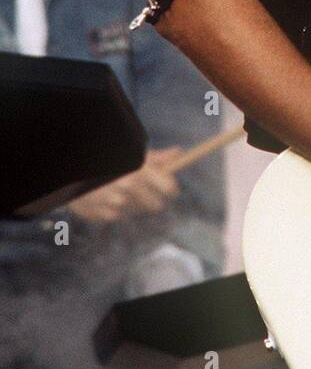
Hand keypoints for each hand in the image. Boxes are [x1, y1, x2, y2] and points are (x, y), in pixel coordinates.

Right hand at [66, 147, 182, 224]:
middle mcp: (129, 188)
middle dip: (153, 198)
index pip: (169, 189)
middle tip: (145, 190)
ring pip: (137, 211)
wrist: (74, 169)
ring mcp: (116, 204)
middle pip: (156, 205)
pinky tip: (105, 198)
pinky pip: (119, 216)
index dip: (171, 189)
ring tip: (118, 190)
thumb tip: (178, 153)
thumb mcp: (132, 154)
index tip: (169, 189)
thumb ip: (156, 157)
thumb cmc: (108, 160)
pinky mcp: (103, 216)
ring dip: (132, 203)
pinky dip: (115, 209)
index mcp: (140, 171)